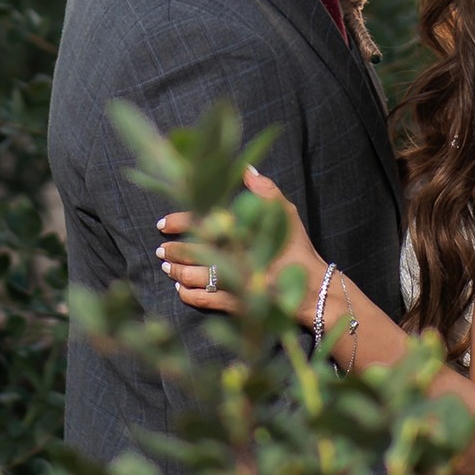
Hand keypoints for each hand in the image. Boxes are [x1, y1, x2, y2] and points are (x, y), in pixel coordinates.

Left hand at [158, 165, 326, 323]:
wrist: (313, 288)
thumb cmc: (297, 249)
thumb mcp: (286, 213)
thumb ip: (265, 190)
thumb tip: (246, 170)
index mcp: (243, 231)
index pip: (202, 221)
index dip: (179, 221)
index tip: (163, 224)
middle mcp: (236, 256)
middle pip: (193, 251)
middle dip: (173, 251)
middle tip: (161, 250)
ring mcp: (235, 282)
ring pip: (195, 277)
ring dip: (177, 273)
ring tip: (167, 269)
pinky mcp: (237, 304)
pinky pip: (205, 300)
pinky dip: (189, 295)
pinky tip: (181, 291)